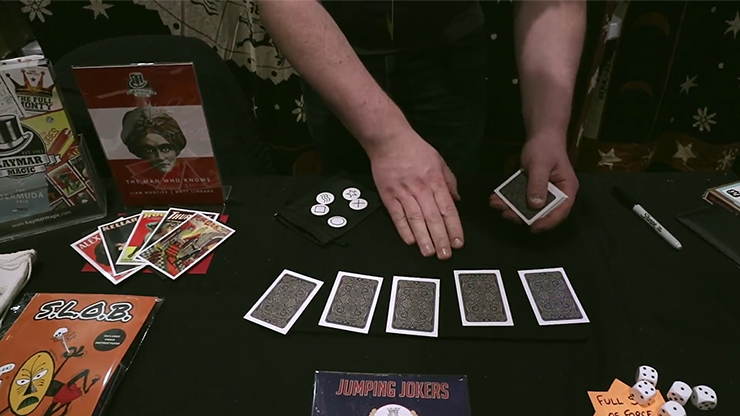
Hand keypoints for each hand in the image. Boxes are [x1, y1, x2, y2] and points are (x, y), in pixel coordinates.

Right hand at [368, 131, 462, 259]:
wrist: (389, 140)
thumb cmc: (414, 149)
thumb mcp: (439, 161)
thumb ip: (449, 181)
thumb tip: (457, 201)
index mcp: (435, 181)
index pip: (448, 209)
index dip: (454, 228)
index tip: (458, 242)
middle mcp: (421, 189)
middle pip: (433, 218)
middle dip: (440, 238)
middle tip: (445, 255)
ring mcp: (403, 193)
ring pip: (416, 220)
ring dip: (423, 238)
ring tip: (429, 252)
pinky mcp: (388, 195)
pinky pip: (397, 215)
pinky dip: (403, 229)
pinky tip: (410, 241)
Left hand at [490, 134, 578, 232]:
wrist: (541, 135)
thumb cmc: (545, 147)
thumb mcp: (540, 165)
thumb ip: (537, 184)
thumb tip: (535, 204)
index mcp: (567, 189)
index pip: (560, 212)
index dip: (547, 222)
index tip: (532, 228)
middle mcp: (558, 194)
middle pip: (542, 212)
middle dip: (522, 215)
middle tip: (506, 214)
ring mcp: (545, 193)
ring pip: (529, 207)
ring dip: (512, 208)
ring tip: (496, 204)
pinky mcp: (534, 190)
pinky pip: (522, 198)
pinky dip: (510, 199)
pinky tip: (496, 198)